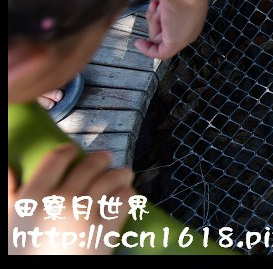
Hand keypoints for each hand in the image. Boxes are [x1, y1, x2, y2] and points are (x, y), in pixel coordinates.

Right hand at [8, 144, 133, 254]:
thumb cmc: (22, 252)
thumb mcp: (7, 221)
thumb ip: (6, 193)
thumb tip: (6, 168)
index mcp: (33, 196)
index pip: (58, 158)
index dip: (69, 152)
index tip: (74, 153)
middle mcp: (61, 199)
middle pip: (91, 165)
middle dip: (101, 160)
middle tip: (105, 160)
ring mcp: (85, 213)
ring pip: (113, 178)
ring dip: (120, 174)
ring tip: (123, 175)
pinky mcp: (105, 230)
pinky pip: (125, 200)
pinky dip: (129, 194)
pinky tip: (127, 195)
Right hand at [134, 0, 208, 59]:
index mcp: (194, 9)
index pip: (176, 19)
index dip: (161, 15)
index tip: (154, 8)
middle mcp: (192, 24)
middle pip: (166, 27)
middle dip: (155, 17)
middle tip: (157, 6)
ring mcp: (185, 35)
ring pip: (160, 35)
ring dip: (153, 22)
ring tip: (159, 8)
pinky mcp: (176, 43)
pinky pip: (160, 53)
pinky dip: (148, 50)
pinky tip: (138, 43)